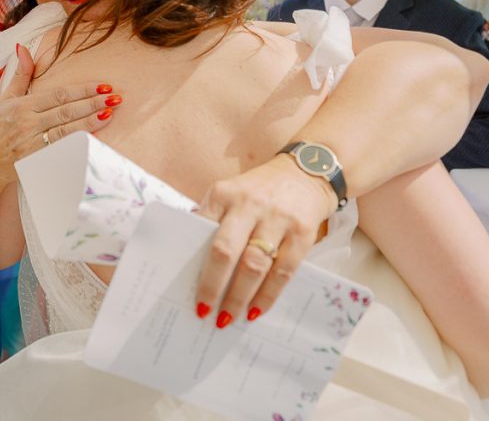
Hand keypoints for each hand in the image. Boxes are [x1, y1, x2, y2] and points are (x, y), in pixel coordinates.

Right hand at [0, 44, 119, 186]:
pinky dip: (78, 143)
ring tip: (110, 114)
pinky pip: (62, 150)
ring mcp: (33, 144)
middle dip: (92, 103)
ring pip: (66, 130)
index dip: (82, 90)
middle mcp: (28, 123)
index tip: (102, 86)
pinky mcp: (37, 160)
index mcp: (23, 106)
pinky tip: (95, 137)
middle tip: (115, 97)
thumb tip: (23, 47)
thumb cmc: (0, 127)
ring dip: (90, 122)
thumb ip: (21, 74)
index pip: (58, 95)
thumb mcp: (7, 98)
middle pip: (66, 111)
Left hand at [193, 154, 336, 326]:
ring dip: (239, 297)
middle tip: (204, 311)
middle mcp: (249, 205)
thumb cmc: (259, 190)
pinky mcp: (302, 233)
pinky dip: (268, 295)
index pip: (201, 231)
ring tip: (227, 317)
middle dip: (213, 285)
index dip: (190, 261)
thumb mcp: (231, 194)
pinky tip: (256, 310)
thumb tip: (190, 260)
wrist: (307, 170)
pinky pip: (283, 271)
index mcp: (224, 194)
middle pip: (225, 251)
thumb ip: (213, 219)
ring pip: (254, 265)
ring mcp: (277, 219)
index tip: (182, 287)